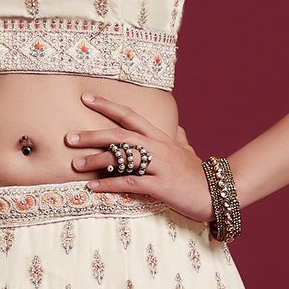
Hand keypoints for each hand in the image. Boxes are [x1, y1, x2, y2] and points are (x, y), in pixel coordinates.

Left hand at [65, 92, 214, 226]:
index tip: (85, 98)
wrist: (218, 191)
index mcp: (160, 137)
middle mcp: (157, 147)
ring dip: (96, 161)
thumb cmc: (197, 172)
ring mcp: (159, 166)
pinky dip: (109, 184)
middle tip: (69, 137)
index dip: (107, 105)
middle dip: (92, 135)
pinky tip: (93, 187)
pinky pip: (129, 184)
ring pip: (122, 158)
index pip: (129, 115)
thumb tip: (175, 129)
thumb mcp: (187, 150)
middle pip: (120, 135)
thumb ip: (178, 137)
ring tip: (75, 164)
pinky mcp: (160, 186)